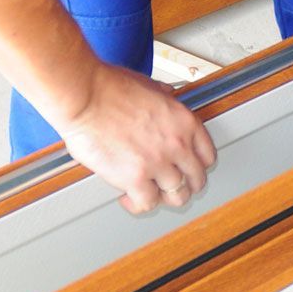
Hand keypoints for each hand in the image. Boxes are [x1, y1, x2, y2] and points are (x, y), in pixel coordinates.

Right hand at [54, 64, 216, 213]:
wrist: (84, 96)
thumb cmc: (108, 87)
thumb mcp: (150, 86)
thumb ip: (163, 98)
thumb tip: (165, 98)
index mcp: (184, 122)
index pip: (207, 156)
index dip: (197, 166)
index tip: (188, 169)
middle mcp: (177, 144)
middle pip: (197, 179)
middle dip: (186, 185)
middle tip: (172, 186)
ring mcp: (157, 163)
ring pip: (177, 196)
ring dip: (164, 197)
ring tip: (151, 193)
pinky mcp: (134, 178)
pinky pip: (147, 204)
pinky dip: (138, 205)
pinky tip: (128, 198)